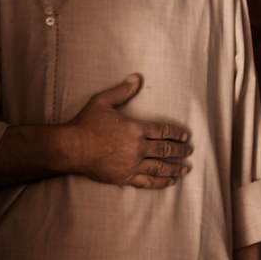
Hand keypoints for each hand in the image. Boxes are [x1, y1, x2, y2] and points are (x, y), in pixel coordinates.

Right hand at [68, 74, 191, 188]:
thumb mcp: (102, 102)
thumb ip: (122, 91)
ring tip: (185, 168)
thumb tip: (137, 78)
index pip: (162, 131)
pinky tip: (170, 181)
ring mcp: (132, 165)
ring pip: (160, 167)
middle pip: (165, 149)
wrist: (72, 148)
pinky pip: (148, 182)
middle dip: (180, 150)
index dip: (176, 133)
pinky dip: (161, 182)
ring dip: (175, 167)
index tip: (185, 136)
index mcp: (135, 129)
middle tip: (189, 150)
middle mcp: (137, 148)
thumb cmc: (86, 124)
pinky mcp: (125, 178)